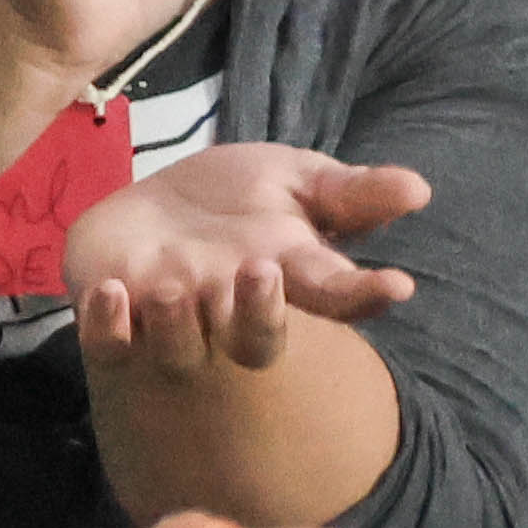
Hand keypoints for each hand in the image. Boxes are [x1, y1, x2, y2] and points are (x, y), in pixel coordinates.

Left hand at [64, 145, 427, 374]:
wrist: (150, 212)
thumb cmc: (234, 202)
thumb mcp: (294, 180)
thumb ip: (349, 191)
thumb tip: (419, 187)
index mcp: (287, 278)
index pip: (336, 295)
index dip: (364, 293)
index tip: (396, 284)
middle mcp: (232, 309)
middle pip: (257, 339)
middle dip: (260, 315)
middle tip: (261, 273)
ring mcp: (173, 320)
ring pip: (182, 347)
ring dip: (178, 323)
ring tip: (171, 287)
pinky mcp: (114, 322)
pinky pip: (109, 343)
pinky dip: (109, 327)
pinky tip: (111, 293)